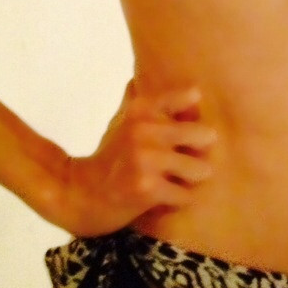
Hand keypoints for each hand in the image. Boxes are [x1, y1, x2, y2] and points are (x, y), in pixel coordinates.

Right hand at [60, 82, 216, 235]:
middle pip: (207, 136)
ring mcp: (145, 158)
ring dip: (191, 179)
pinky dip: (178, 199)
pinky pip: (185, 194)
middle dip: (201, 153)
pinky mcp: (147, 188)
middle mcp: (144, 128)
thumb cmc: (113, 155)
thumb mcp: (127, 120)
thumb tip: (188, 88)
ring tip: (175, 180)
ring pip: (201, 169)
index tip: (185, 127)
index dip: (195, 117)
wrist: (81, 193)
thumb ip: (155, 103)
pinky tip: (162, 196)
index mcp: (142, 108)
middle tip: (187, 159)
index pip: (192, 96)